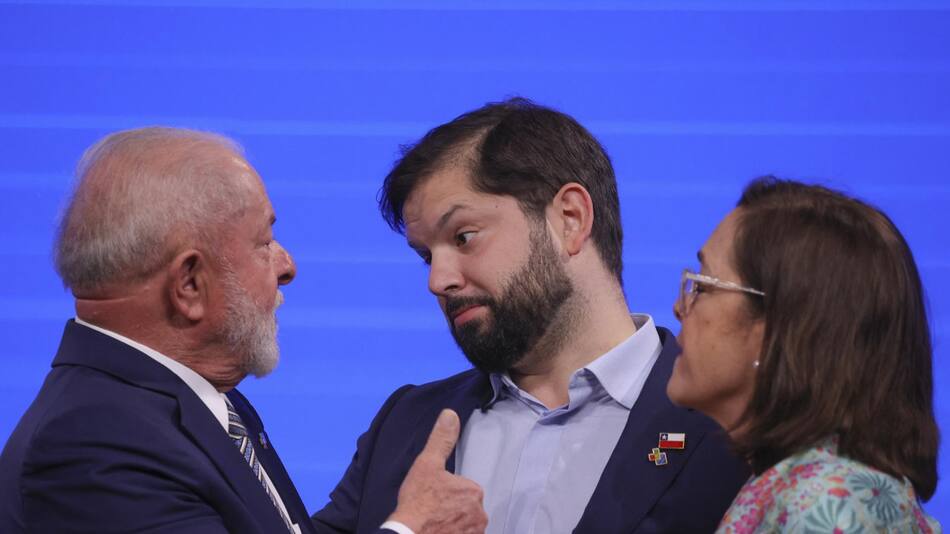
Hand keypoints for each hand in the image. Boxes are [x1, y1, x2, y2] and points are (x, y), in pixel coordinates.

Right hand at [387, 409, 486, 533]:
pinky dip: (453, 533)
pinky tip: (438, 531)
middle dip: (452, 509)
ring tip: (434, 523)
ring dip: (453, 524)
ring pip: (465, 524)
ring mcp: (474, 533)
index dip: (446, 492)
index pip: (463, 489)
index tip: (433, 497)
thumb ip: (441, 440)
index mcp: (473, 491)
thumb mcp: (426, 465)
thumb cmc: (417, 503)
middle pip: (466, 507)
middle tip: (432, 511)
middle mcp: (480, 514)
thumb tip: (450, 415)